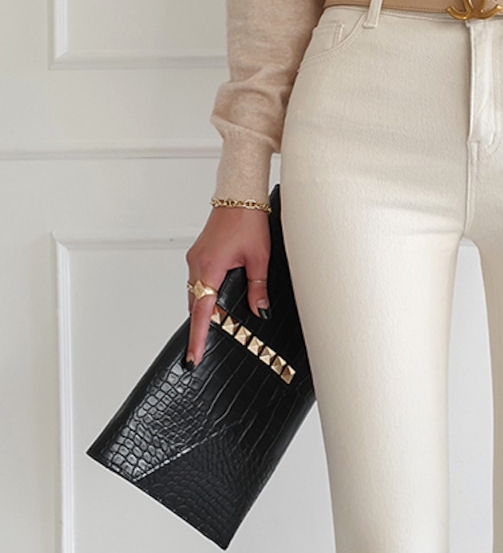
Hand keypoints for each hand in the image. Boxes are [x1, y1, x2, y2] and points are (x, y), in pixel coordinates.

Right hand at [184, 206, 270, 367]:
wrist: (239, 196)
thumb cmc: (249, 221)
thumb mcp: (259, 258)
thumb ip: (258, 288)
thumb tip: (259, 310)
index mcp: (210, 268)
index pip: (202, 312)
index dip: (198, 337)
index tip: (194, 356)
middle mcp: (197, 264)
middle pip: (196, 304)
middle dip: (202, 324)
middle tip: (207, 345)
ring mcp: (195, 258)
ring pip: (195, 292)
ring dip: (204, 307)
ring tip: (217, 322)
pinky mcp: (198, 253)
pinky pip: (197, 279)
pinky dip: (205, 291)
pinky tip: (217, 295)